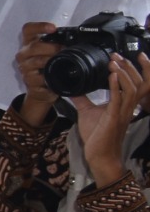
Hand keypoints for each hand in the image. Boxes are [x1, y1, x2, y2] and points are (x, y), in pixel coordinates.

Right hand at [14, 21, 60, 129]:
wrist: (41, 88)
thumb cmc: (48, 67)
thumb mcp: (52, 53)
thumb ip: (59, 44)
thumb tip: (79, 40)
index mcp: (29, 43)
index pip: (28, 29)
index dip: (39, 26)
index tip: (53, 28)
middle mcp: (24, 54)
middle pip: (34, 46)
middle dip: (52, 47)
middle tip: (63, 50)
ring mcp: (24, 68)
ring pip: (37, 61)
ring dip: (51, 61)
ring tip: (61, 63)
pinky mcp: (28, 81)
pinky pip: (40, 77)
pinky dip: (50, 77)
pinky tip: (55, 77)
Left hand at [75, 52, 148, 186]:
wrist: (99, 155)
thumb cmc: (97, 136)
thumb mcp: (88, 112)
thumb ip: (83, 99)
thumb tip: (72, 89)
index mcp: (124, 105)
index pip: (137, 83)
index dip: (134, 69)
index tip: (122, 57)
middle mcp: (127, 107)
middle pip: (139, 82)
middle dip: (130, 67)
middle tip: (117, 56)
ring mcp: (122, 112)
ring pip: (133, 89)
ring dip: (123, 73)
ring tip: (114, 62)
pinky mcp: (114, 118)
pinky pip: (119, 99)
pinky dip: (115, 86)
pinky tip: (111, 75)